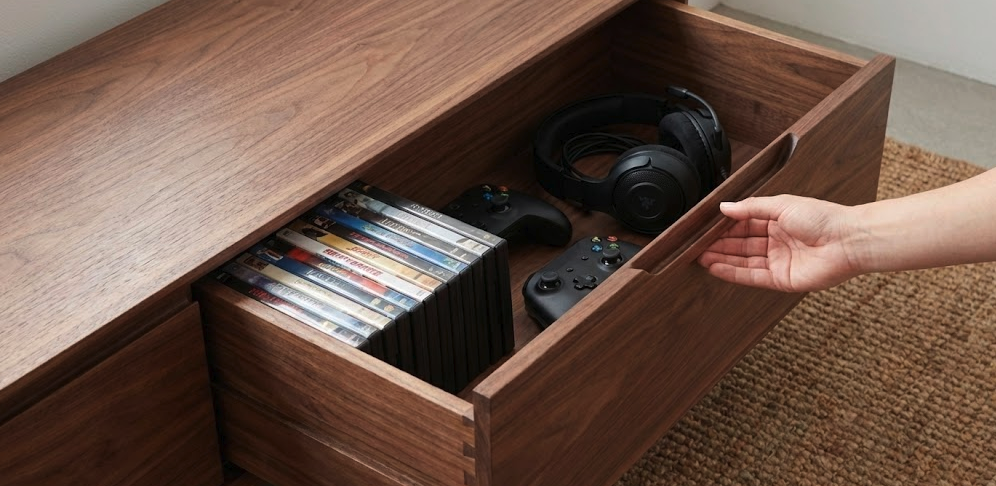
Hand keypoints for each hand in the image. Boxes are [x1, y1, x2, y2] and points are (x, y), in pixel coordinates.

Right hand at [697, 195, 863, 291]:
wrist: (848, 241)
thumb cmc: (823, 218)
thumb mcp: (782, 205)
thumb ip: (751, 208)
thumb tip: (725, 207)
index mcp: (778, 221)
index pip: (744, 224)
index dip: (725, 226)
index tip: (705, 227)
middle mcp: (776, 242)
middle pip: (741, 244)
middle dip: (718, 244)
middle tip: (696, 245)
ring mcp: (778, 261)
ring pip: (743, 261)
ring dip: (721, 259)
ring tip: (699, 256)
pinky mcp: (781, 279)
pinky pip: (752, 276)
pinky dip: (733, 272)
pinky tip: (716, 268)